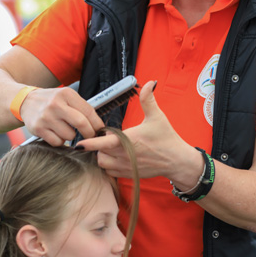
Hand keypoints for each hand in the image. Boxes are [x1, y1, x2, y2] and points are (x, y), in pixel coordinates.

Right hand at [19, 86, 104, 144]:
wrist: (25, 101)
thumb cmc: (52, 101)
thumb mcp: (66, 97)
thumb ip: (81, 107)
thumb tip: (99, 125)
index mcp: (66, 94)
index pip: (88, 111)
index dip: (97, 123)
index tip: (101, 130)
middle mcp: (55, 104)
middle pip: (81, 123)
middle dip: (90, 133)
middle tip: (91, 136)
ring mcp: (46, 117)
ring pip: (69, 136)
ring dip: (71, 137)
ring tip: (65, 130)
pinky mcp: (38, 128)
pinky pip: (57, 142)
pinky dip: (60, 141)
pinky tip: (56, 133)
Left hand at [77, 81, 197, 179]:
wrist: (176, 160)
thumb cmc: (166, 138)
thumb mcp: (157, 116)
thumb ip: (148, 99)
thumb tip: (150, 83)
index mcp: (128, 141)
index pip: (103, 143)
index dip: (89, 143)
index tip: (78, 143)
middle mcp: (124, 156)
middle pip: (99, 153)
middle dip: (98, 145)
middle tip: (108, 136)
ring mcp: (126, 166)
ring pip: (103, 164)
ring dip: (103, 156)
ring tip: (111, 147)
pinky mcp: (129, 173)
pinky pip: (110, 172)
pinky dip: (109, 165)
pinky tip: (116, 156)